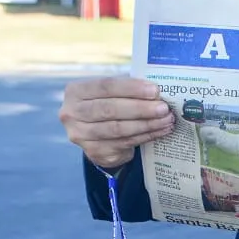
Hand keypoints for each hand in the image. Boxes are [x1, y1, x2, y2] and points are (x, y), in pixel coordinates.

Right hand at [59, 76, 173, 168]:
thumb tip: (157, 90)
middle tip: (163, 108)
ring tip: (166, 120)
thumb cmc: (108, 104)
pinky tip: (160, 131)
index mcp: (75, 91)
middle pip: (110, 110)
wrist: (98, 134)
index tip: (154, 90)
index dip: (131, 88)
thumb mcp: (112, 92)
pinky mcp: (94, 152)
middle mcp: (72, 114)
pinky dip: (146, 136)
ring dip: (147, 124)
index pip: (105, 86)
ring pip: (118, 129)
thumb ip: (128, 88)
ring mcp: (81, 135)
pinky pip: (124, 143)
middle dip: (141, 108)